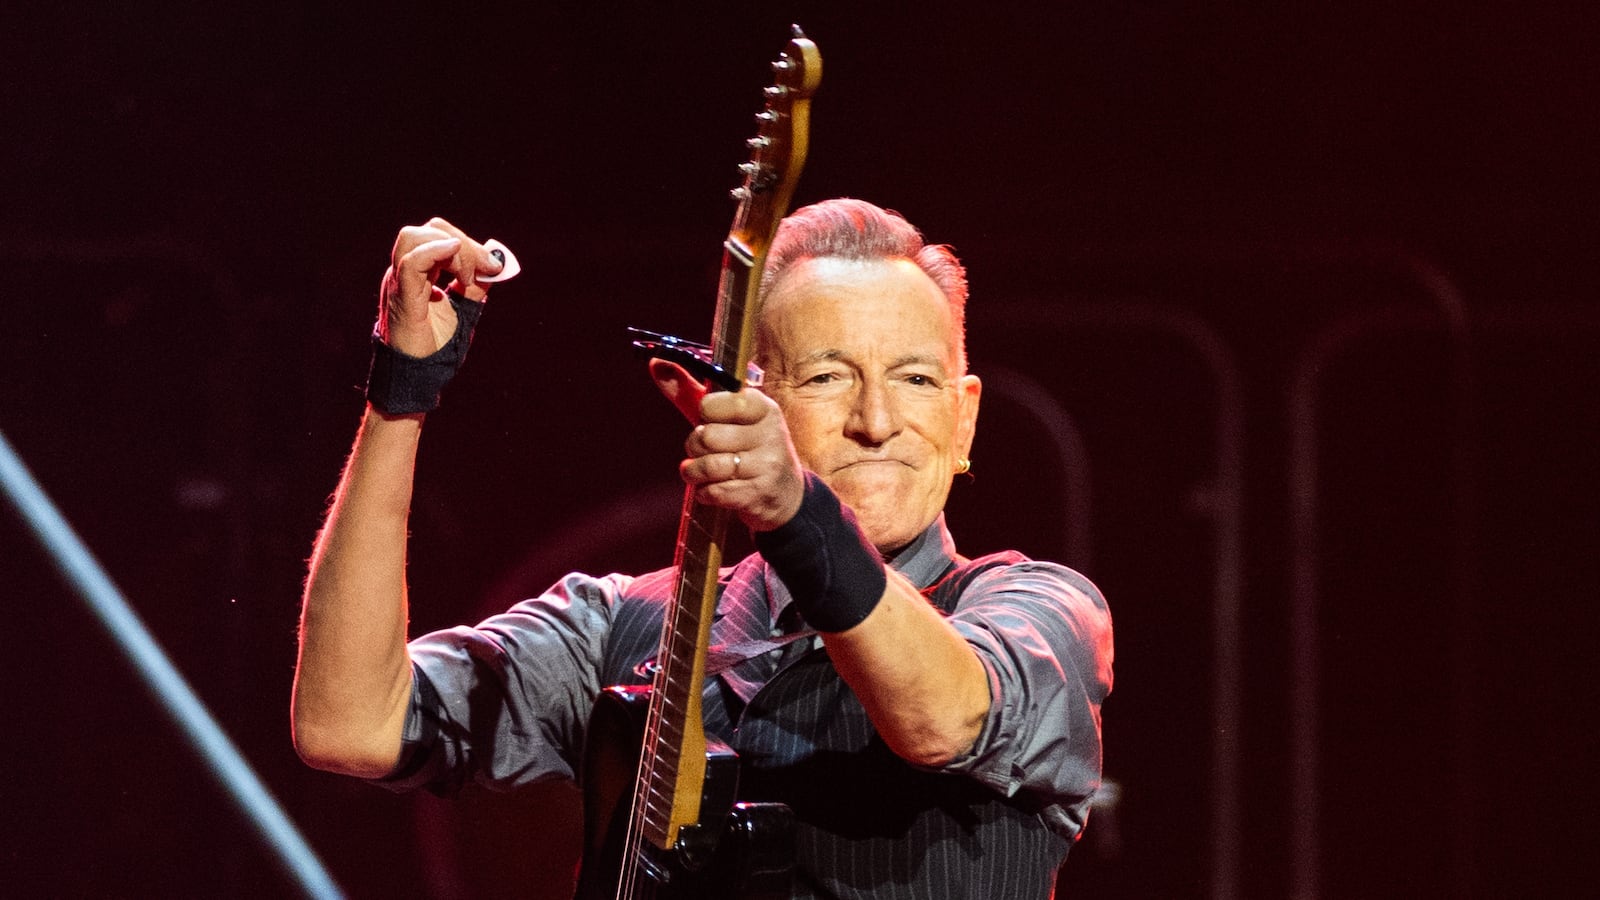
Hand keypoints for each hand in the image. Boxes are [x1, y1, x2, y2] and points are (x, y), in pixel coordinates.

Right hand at [378, 217, 503, 357]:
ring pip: (414, 238)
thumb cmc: (437, 346)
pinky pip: (412, 263)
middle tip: (486, 268)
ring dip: (452, 250)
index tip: (494, 265)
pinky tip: (460, 267)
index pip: (438, 236)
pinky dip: (437, 254)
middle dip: (464, 243)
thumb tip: (497, 264)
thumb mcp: (465, 309)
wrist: (419, 375)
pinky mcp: (401, 297)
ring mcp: (398, 281)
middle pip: (428, 230)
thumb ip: (477, 286)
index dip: (469, 243)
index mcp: (419, 272)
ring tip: (468, 278)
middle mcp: (404, 271)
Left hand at [652, 360, 805, 531]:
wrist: (785, 491)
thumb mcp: (729, 416)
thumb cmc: (749, 446)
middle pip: (708, 437)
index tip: (710, 419)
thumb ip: (692, 391)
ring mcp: (766, 465)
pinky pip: (714, 492)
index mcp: (763, 408)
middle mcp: (769, 434)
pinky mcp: (757, 494)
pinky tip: (711, 488)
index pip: (718, 404)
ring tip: (697, 471)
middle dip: (695, 446)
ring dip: (694, 472)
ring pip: (709, 466)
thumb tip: (656, 362)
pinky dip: (704, 492)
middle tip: (702, 449)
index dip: (705, 413)